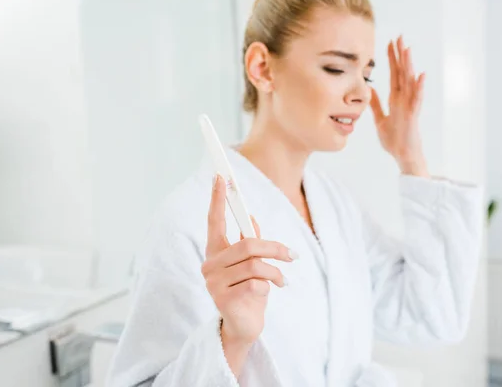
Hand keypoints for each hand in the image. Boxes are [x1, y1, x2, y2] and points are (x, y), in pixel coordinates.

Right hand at [201, 174, 293, 364]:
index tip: (221, 176)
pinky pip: (255, 283)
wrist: (245, 326)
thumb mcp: (253, 264)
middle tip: (291, 255)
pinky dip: (268, 286)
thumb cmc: (249, 291)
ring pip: (254, 264)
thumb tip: (252, 218)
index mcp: (216, 251)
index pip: (214, 220)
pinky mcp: (223, 299)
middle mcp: (210, 264)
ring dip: (275, 271)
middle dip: (274, 248)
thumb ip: (250, 242)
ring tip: (282, 280)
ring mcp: (213, 282)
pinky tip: (267, 293)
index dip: (218, 199)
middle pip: (246, 244)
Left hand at [369, 36, 428, 177]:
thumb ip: (376, 104)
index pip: (393, 74)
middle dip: (400, 55)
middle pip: (402, 73)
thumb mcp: (380, 119)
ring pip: (410, 81)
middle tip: (399, 37)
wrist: (402, 155)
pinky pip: (417, 99)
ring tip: (408, 49)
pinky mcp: (413, 116)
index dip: (391, 59)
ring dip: (409, 65)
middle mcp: (404, 99)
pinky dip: (419, 87)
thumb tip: (370, 90)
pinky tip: (421, 75)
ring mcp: (409, 106)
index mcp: (396, 99)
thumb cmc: (394, 139)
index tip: (389, 43)